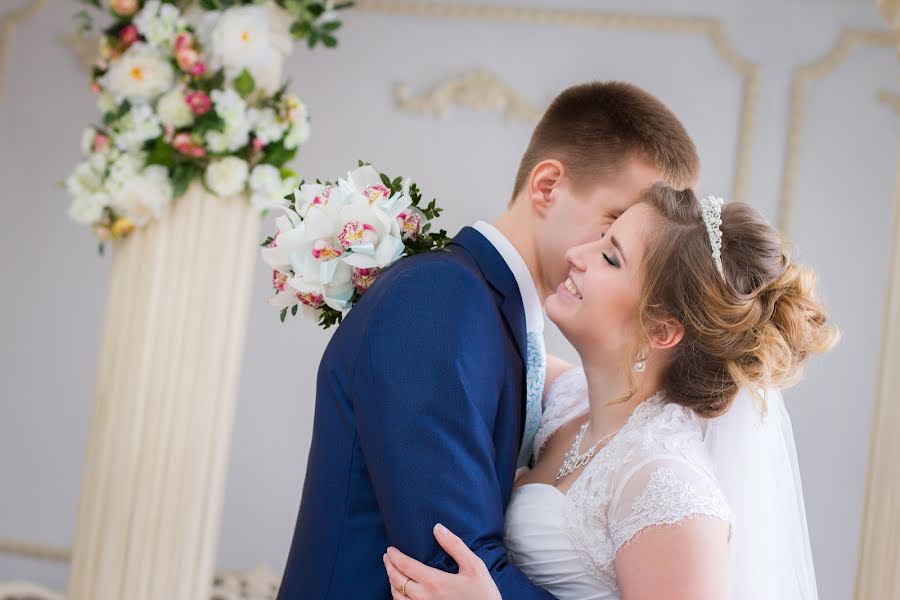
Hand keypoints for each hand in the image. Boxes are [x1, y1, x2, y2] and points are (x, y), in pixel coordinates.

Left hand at [383, 523, 501, 599]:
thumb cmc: (483, 595)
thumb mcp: (474, 566)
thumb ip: (454, 545)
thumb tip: (437, 528)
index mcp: (434, 582)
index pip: (404, 565)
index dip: (394, 556)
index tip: (390, 549)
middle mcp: (423, 597)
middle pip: (396, 580)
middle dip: (389, 567)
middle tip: (387, 558)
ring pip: (396, 597)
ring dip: (391, 583)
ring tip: (392, 573)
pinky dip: (397, 598)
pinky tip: (401, 594)